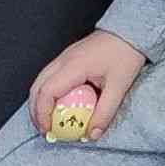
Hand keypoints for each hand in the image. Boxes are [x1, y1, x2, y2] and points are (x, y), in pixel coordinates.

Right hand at [30, 29, 144, 138]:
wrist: (129, 30)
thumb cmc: (126, 53)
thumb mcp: (119, 86)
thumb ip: (105, 112)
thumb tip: (92, 135)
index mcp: (74, 66)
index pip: (47, 92)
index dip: (42, 114)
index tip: (48, 130)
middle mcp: (63, 61)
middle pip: (36, 88)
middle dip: (35, 112)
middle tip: (44, 130)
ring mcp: (62, 58)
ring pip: (38, 83)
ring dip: (38, 103)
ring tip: (46, 121)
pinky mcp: (66, 59)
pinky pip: (47, 78)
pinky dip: (45, 94)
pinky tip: (54, 105)